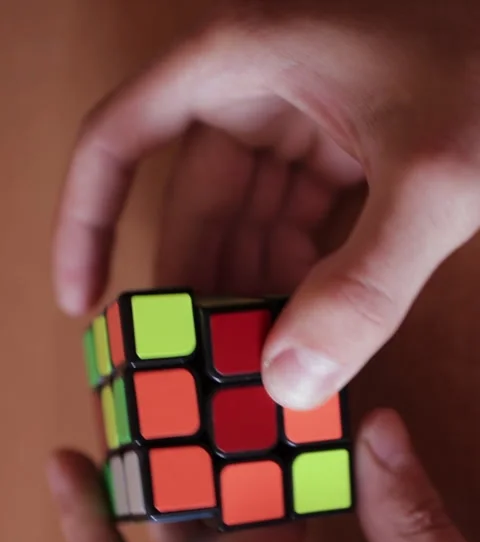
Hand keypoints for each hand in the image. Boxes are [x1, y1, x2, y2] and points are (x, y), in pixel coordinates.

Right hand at [53, 1, 479, 408]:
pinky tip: (299, 331)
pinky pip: (288, 226)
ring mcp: (298, 121)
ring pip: (241, 225)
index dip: (88, 222)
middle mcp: (257, 89)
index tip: (83, 300)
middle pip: (190, 207)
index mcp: (242, 63)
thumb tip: (290, 382)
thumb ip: (365, 286)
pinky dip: (289, 281)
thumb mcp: (434, 181)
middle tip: (193, 372)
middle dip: (194, 292)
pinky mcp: (336, 151)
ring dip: (244, 297)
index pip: (118, 140)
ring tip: (246, 366)